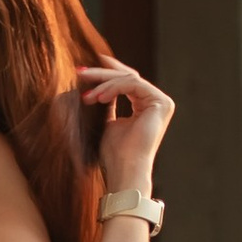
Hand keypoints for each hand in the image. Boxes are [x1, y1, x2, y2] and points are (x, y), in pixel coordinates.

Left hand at [81, 54, 173, 196]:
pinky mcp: (161, 103)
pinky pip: (133, 85)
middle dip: (102, 73)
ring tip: (86, 97)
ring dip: (103, 84)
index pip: (126, 81)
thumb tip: (94, 87)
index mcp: (146, 106)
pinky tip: (98, 98)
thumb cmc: (115, 154)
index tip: (82, 72)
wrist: (125, 169)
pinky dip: (113, 88)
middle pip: (128, 77)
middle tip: (80, 71)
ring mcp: (161, 102)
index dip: (105, 73)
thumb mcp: (107, 122)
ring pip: (129, 79)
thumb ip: (107, 103)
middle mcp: (156, 102)